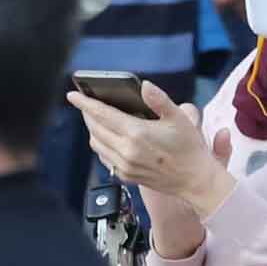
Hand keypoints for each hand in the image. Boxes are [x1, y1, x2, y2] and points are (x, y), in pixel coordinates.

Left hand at [66, 78, 225, 214]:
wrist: (194, 180)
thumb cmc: (189, 148)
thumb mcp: (179, 118)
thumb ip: (159, 100)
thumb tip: (144, 85)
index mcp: (137, 133)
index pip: (102, 114)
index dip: (85, 103)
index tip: (73, 95)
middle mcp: (126, 150)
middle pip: (95, 128)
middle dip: (88, 114)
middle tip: (87, 104)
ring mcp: (124, 165)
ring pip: (96, 143)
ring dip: (93, 129)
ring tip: (97, 119)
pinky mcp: (125, 175)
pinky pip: (104, 157)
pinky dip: (101, 145)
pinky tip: (108, 138)